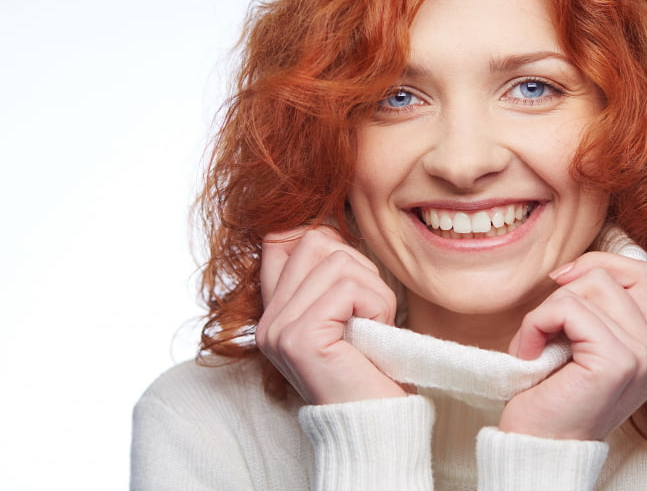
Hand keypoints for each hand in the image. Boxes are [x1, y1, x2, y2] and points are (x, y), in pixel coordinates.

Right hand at [255, 226, 405, 403]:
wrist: (378, 421)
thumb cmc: (373, 366)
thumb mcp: (349, 311)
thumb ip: (331, 274)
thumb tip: (327, 225)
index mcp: (277, 310)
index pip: (282, 237)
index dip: (324, 237)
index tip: (352, 276)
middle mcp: (269, 319)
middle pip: (316, 240)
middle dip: (359, 269)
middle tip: (368, 314)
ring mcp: (278, 328)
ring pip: (338, 260)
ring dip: (374, 292)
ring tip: (370, 330)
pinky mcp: (299, 337)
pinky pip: (350, 288)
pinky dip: (377, 308)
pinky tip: (371, 338)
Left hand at [498, 251, 646, 440]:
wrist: (538, 450)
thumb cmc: (550, 399)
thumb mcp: (579, 345)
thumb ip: (594, 310)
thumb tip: (575, 269)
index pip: (643, 272)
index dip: (600, 264)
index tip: (561, 283)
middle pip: (610, 276)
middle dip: (565, 292)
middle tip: (542, 330)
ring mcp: (642, 357)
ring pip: (587, 288)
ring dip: (546, 312)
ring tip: (534, 348)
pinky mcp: (616, 362)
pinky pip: (568, 308)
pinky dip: (536, 323)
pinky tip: (528, 355)